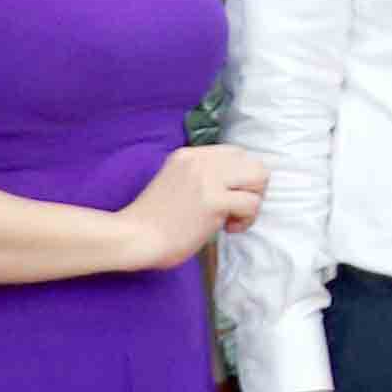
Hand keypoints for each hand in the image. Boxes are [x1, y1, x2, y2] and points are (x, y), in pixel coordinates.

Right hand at [126, 141, 270, 270]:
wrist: (132, 237)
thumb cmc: (153, 219)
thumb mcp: (177, 182)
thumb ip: (203, 176)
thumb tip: (238, 182)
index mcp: (189, 155)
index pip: (236, 154)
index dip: (241, 177)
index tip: (228, 197)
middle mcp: (199, 161)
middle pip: (253, 163)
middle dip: (253, 188)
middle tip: (236, 208)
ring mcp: (206, 179)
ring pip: (259, 178)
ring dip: (253, 202)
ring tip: (231, 219)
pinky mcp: (213, 200)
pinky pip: (252, 204)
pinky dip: (247, 220)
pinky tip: (227, 229)